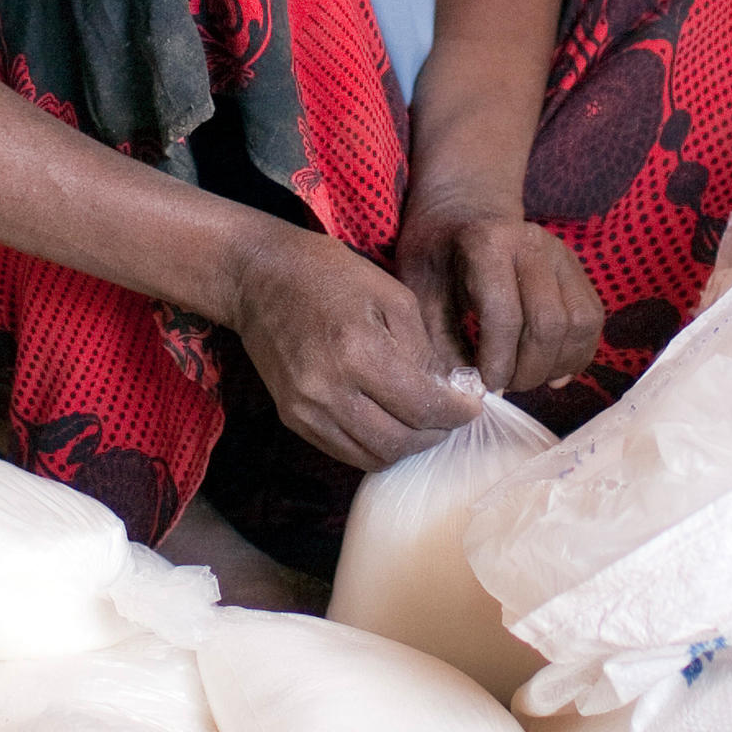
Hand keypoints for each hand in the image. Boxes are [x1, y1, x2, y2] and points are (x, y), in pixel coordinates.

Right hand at [223, 223, 485, 471]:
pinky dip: (376, 446)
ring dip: (408, 446)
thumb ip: (424, 348)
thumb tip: (449, 391)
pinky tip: (389, 423)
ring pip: (374, 456)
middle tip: (451, 416)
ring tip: (422, 422)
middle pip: (401, 441)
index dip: (458, 412)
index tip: (473, 405)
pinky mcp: (292, 418)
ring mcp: (306, 409)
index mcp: (358, 350)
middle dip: (437, 433)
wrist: (258, 278)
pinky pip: (346, 452)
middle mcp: (329, 388)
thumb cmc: (329, 275)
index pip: (423, 407)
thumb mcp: (392, 296)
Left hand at [394, 195, 603, 392]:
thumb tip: (466, 395)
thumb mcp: (419, 291)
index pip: (505, 315)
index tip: (486, 387)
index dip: (498, 361)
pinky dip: (578, 353)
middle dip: (529, 369)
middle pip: (549, 323)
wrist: (463, 212)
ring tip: (527, 379)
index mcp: (488, 245)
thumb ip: (439, 340)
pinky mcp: (578, 270)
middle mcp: (533, 245)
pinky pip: (592, 319)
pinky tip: (552, 370)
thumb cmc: (435, 255)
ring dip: (557, 364)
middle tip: (505, 387)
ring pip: (580, 323)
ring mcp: (562, 255)